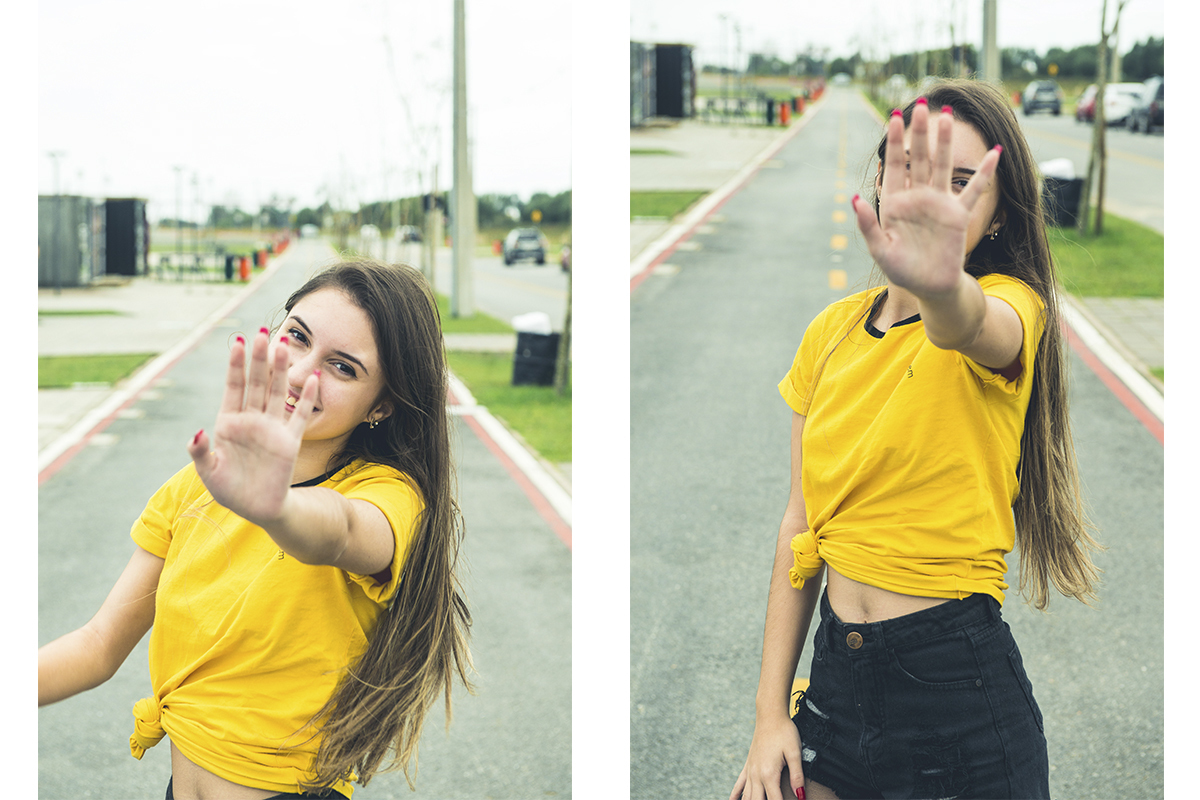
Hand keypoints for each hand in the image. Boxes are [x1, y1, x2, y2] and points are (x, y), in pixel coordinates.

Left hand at [187, 328, 319, 525]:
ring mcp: (272, 428)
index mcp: (229, 422)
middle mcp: (252, 420)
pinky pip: (300, 416)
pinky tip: (313, 379)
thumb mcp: (208, 472)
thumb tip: (196, 431)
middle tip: (261, 333)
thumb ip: (199, 452)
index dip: (236, 365)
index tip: (237, 342)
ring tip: (284, 345)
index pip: (234, 387)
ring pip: (279, 393)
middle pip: (258, 383)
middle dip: (258, 359)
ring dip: (282, 370)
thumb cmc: (229, 490)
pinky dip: (308, 398)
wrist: (256, 508)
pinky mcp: (290, 441)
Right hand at [729, 715, 804, 799]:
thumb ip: (797, 776)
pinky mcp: (748, 765)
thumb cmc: (785, 732)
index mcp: (769, 774)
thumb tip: (801, 796)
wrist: (770, 715)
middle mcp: (757, 775)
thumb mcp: (795, 752)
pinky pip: (739, 784)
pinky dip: (735, 795)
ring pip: (747, 797)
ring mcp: (750, 771)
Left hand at [851, 100, 1001, 298]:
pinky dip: (985, 173)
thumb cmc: (901, 270)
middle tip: (920, 105)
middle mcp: (918, 198)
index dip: (895, 143)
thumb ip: (868, 224)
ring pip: (944, 166)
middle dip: (919, 133)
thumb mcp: (880, 249)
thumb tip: (854, 199)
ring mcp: (940, 203)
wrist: (929, 287)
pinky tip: (993, 153)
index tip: (894, 118)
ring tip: (947, 117)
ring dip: (945, 143)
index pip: (895, 166)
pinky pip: (974, 190)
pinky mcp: (959, 215)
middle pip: (919, 159)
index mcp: (896, 203)